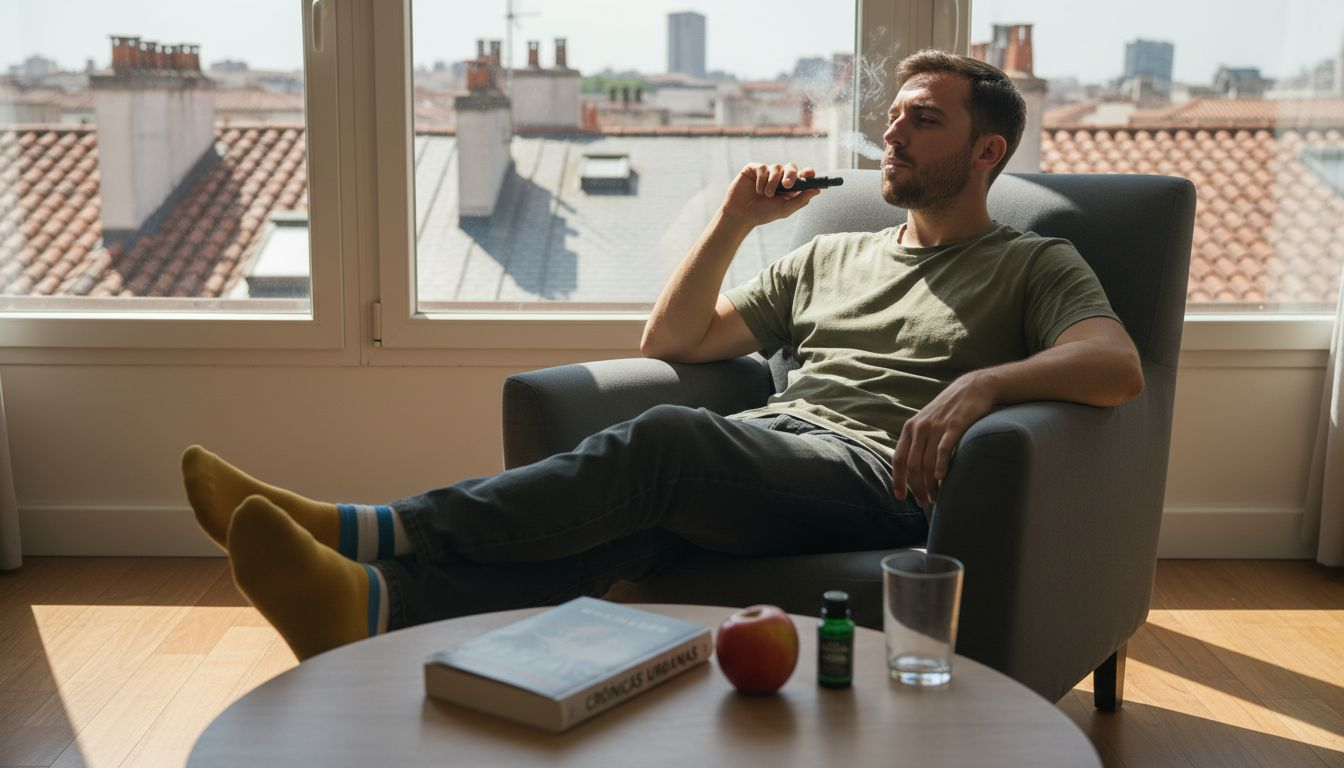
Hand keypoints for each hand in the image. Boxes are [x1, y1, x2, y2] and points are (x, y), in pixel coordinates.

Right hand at [720, 163, 820, 228]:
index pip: (802, 175)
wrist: (741, 215)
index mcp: (789, 186)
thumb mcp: (785, 209)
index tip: (810, 173)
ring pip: (777, 167)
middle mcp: (779, 177)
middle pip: (791, 167)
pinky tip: (757, 190)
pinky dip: (762, 179)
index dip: (808, 172)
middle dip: (791, 174)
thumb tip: (817, 190)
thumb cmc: (763, 213)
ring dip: (773, 182)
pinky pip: (763, 168)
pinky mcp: (754, 169)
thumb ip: (801, 200)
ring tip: (766, 195)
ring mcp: (766, 172)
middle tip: (787, 185)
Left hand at [891, 371, 995, 508]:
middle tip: (924, 503)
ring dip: (930, 484)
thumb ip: (918, 442)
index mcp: (910, 429)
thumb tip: (911, 468)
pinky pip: (943, 449)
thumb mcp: (927, 423)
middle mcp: (919, 428)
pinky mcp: (954, 425)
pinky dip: (941, 466)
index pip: (898, 459)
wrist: (972, 388)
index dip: (898, 480)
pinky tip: (942, 480)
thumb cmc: (949, 411)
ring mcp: (936, 426)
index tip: (901, 497)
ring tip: (935, 498)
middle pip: (912, 465)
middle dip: (916, 488)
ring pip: (927, 462)